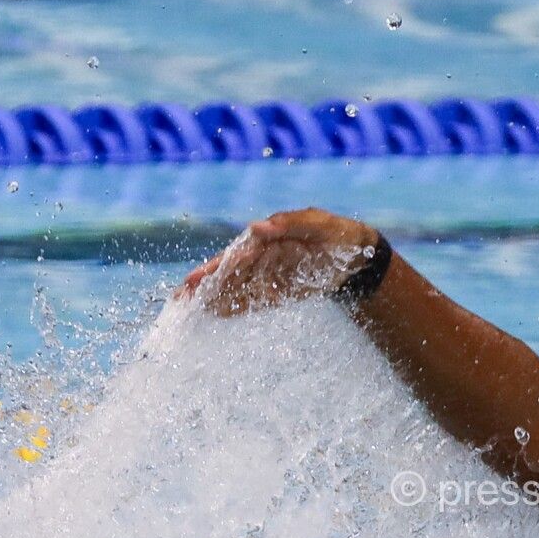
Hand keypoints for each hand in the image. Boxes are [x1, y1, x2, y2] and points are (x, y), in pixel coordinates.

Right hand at [177, 208, 383, 315]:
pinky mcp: (278, 290)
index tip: (193, 280)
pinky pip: (253, 300)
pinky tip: (215, 314)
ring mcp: (268, 274)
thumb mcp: (317, 223)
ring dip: (214, 299)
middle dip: (204, 286)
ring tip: (190, 311)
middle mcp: (261, 257)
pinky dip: (235, 307)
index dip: (212, 269)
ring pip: (235, 288)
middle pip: (227, 274)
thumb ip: (288, 224)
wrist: (358, 254)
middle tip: (179, 299)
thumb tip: (255, 227)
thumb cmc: (336, 233)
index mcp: (265, 238)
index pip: (233, 256)